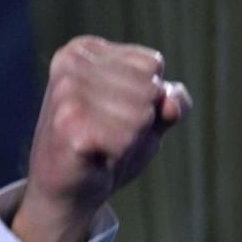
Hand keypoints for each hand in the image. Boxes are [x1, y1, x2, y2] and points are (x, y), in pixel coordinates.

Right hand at [11, 36, 191, 241]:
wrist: (69, 192)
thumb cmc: (109, 146)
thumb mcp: (151, 117)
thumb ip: (175, 101)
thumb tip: (169, 104)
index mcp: (86, 49)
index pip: (153, 65)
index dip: (148, 99)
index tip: (114, 113)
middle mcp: (71, 62)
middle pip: (150, 89)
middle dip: (140, 121)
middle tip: (107, 134)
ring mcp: (66, 91)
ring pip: (142, 114)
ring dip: (129, 139)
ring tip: (101, 144)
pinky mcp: (68, 124)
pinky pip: (127, 138)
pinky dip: (120, 153)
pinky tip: (94, 155)